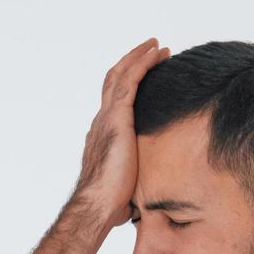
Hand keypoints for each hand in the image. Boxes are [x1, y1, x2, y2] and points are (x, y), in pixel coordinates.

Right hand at [72, 37, 170, 232]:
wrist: (97, 206)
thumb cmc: (110, 207)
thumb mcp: (128, 187)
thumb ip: (136, 181)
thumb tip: (150, 197)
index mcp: (102, 137)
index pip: (114, 105)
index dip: (127, 88)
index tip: (144, 79)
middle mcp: (101, 122)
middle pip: (113, 83)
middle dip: (132, 64)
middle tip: (152, 52)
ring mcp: (107, 118)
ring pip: (121, 75)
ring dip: (139, 57)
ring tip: (157, 46)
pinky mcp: (117, 118)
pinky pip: (130, 81)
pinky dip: (143, 63)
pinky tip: (156, 53)